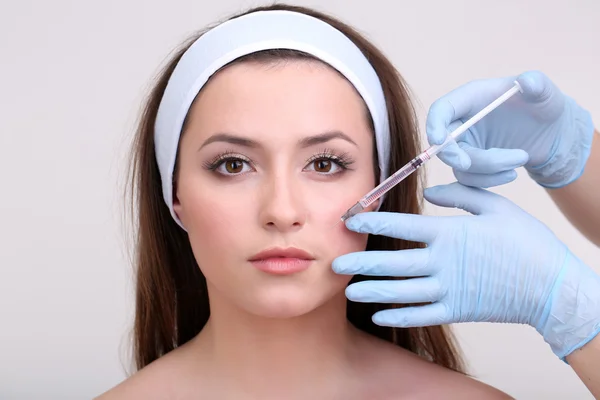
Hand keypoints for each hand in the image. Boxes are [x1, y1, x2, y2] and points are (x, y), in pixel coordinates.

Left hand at [332, 183, 599, 359]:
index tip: (351, 219)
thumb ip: (461, 195)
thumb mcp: (496, 207)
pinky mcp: (457, 310)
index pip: (402, 225)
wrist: (552, 287)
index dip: (372, 221)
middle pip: (393, 263)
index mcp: (449, 233)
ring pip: (401, 291)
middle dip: (362, 262)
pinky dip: (399, 314)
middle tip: (335, 262)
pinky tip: (379, 314)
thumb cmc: (526, 242)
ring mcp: (449, 289)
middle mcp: (443, 263)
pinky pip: (421, 314)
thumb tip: (433, 191)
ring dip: (372, 291)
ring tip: (349, 291)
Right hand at [426, 71, 594, 187]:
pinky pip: (470, 180)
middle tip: (468, 164)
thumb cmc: (545, 105)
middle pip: (444, 143)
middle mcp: (462, 122)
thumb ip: (536, 83)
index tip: (438, 140)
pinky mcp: (474, 165)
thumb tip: (526, 81)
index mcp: (471, 98)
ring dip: (488, 169)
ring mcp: (466, 145)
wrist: (551, 132)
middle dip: (455, 156)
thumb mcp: (545, 92)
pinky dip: (489, 181)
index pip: (441, 109)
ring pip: (460, 166)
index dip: (434, 124)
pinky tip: (512, 174)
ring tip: (521, 159)